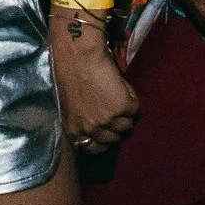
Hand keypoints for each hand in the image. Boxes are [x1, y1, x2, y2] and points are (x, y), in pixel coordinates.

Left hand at [50, 18, 138, 152]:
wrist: (79, 54)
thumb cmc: (70, 73)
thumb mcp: (70, 105)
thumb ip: (82, 120)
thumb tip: (98, 125)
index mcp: (75, 130)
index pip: (94, 149)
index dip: (102, 140)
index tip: (106, 131)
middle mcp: (91, 129)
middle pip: (114, 139)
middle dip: (116, 126)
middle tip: (114, 111)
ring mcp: (107, 120)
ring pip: (127, 126)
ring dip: (125, 114)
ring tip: (118, 97)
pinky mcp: (121, 107)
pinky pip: (134, 109)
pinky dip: (131, 99)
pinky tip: (121, 87)